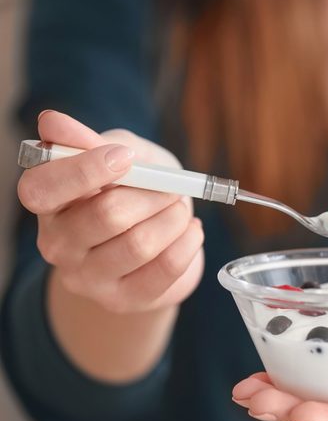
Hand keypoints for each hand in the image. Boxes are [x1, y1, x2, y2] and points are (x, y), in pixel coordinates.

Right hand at [17, 111, 204, 312]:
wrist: (156, 245)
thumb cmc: (133, 191)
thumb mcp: (118, 155)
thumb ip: (90, 140)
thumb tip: (51, 121)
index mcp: (47, 202)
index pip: (42, 188)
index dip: (85, 169)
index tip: (125, 158)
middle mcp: (57, 243)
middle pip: (106, 215)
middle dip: (152, 193)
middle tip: (172, 187)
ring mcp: (87, 278)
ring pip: (140, 243)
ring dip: (174, 217)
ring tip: (181, 208)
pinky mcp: (124, 299)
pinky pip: (165, 268)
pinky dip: (189, 242)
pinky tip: (191, 230)